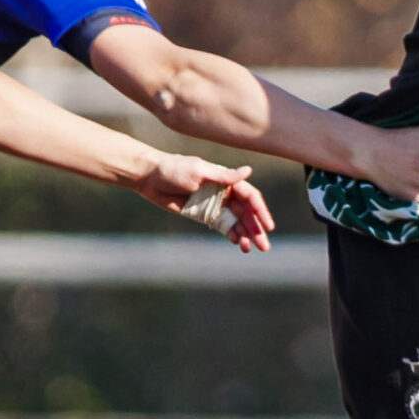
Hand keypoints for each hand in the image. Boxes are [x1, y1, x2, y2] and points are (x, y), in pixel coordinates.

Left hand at [134, 156, 276, 250]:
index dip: (260, 211)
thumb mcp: (199, 171)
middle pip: (246, 213)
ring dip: (245, 235)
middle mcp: (224, 193)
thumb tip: (248, 170)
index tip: (268, 226)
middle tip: (264, 246)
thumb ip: (223, 176)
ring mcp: (215, 205)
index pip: (250, 197)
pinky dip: (231, 235)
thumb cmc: (174, 169)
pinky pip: (222, 227)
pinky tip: (237, 243)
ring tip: (249, 249)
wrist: (150, 178)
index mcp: (226, 180)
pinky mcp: (204, 215)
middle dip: (256, 229)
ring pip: (236, 222)